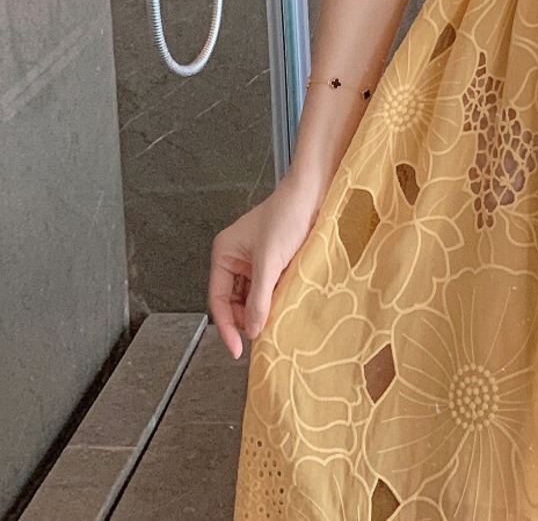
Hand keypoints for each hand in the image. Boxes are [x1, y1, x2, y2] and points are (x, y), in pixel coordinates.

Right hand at [207, 177, 321, 358]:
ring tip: (275, 319)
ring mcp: (255, 259)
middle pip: (233, 301)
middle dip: (247, 318)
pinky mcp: (274, 260)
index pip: (217, 299)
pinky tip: (283, 306)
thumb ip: (259, 298)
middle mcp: (236, 257)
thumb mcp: (270, 261)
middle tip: (262, 333)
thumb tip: (253, 331)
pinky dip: (273, 299)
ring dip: (262, 309)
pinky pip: (268, 288)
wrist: (315, 193)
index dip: (226, 327)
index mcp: (224, 253)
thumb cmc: (288, 215)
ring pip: (252, 297)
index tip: (237, 350)